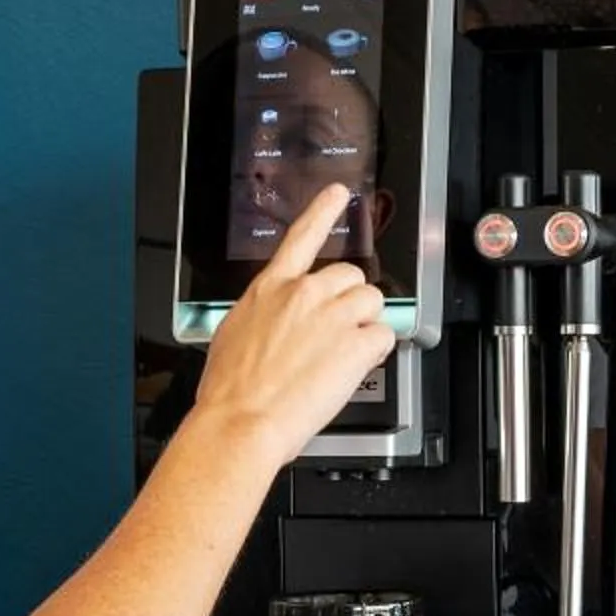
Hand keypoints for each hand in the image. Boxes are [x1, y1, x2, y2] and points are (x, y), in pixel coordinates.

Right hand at [194, 183, 396, 466]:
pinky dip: (376, 351)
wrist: (239, 421)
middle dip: (351, 302)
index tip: (338, 195)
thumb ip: (264, 317)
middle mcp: (304, 294)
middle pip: (352, 277)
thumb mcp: (234, 336)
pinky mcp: (355, 342)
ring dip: (366, 323)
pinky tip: (355, 366)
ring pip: (373, 301)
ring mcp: (332, 316)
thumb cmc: (231, 390)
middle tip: (338, 332)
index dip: (323, 212)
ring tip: (345, 351)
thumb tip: (275, 324)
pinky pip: (384, 335)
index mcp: (270, 289)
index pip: (301, 238)